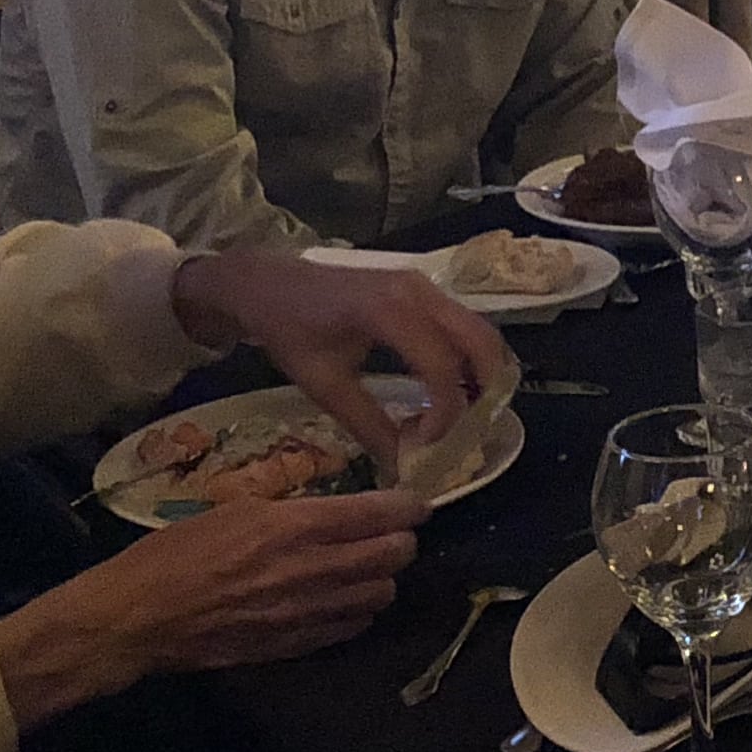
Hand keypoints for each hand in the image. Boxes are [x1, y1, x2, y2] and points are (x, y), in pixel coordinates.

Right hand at [0, 486, 425, 724]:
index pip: (377, 514)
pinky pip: (349, 628)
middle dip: (402, 541)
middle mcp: (310, 570)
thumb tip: (329, 510)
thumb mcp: (230, 510)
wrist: (136, 619)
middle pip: (392, 556)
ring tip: (368, 569)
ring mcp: (305, 614)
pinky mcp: (293, 646)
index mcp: (292, 527)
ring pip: (379, 596)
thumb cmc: (173, 554)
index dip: (408, 507)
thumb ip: (287, 510)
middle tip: (395, 533)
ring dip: (382, 579)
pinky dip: (357, 612)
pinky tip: (343, 602)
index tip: (417, 502)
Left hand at [171, 249, 506, 476]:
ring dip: (478, 373)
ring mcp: (423, 286)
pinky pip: (462, 323)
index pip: (442, 366)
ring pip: (477, 330)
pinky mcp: (422, 288)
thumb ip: (369, 425)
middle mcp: (417, 291)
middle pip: (480, 340)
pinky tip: (446, 388)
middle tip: (465, 428)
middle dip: (483, 389)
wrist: (268, 285)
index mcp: (389, 312)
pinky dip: (466, 357)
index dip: (445, 412)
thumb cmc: (290, 331)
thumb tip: (404, 466)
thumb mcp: (325, 385)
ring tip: (456, 412)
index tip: (427, 443)